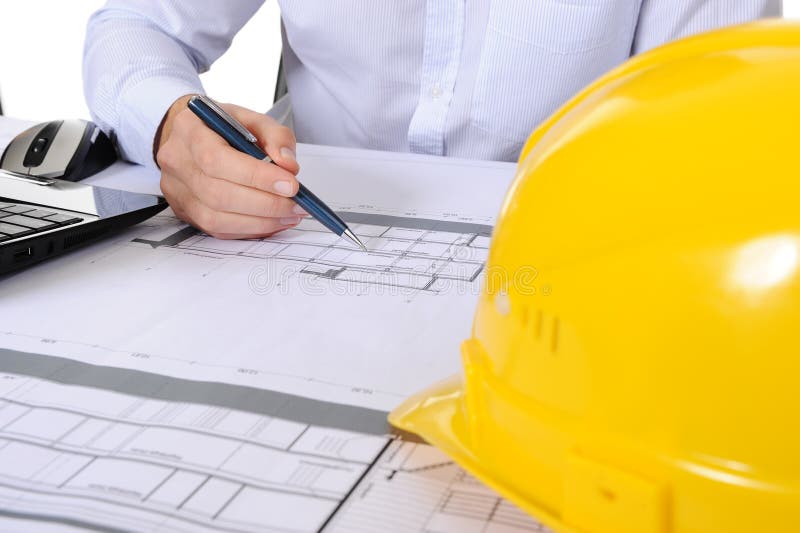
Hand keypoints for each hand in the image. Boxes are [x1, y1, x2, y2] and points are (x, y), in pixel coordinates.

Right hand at [156, 95, 305, 238]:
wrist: (191, 137)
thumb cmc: (223, 127)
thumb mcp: (252, 119)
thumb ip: (276, 137)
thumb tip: (288, 166)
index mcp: (190, 130)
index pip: (217, 159)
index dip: (256, 177)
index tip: (290, 185)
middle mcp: (177, 162)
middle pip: (218, 194)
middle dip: (265, 204)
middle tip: (296, 205)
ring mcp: (177, 191)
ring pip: (216, 219)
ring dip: (260, 222)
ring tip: (289, 215)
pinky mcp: (185, 212)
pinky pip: (218, 230)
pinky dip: (250, 229)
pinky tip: (272, 222)